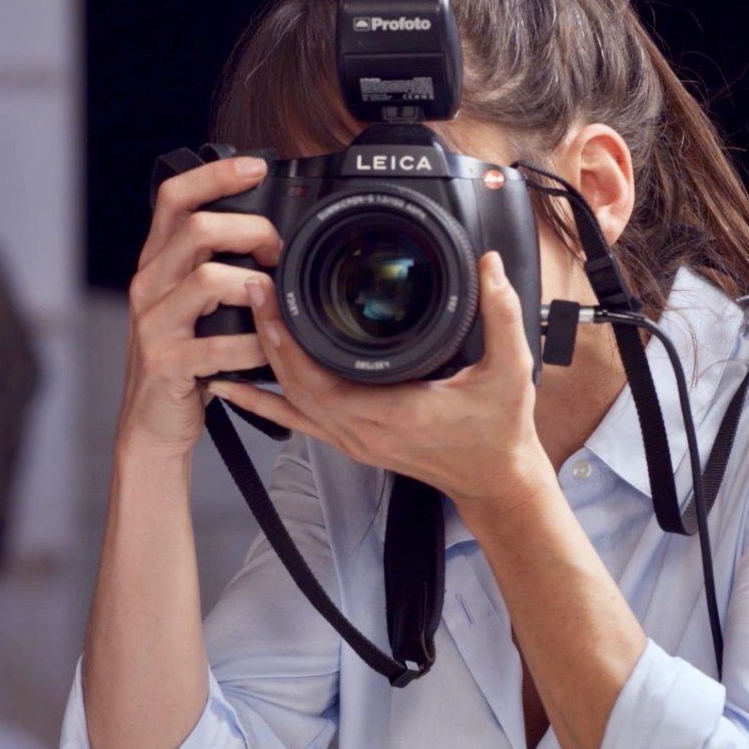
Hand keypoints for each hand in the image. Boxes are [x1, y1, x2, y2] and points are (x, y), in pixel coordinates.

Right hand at [116, 156, 282, 456]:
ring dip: (255, 287)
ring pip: (207, 279)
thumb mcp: (191, 304)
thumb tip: (269, 233)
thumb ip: (213, 265)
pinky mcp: (165, 362)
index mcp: (158, 263)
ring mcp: (154, 323)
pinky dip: (254, 347)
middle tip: (279, 254)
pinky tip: (268, 353)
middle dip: (252, 233)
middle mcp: (149, 284)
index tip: (256, 167)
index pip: (175, 197)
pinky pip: (219, 344)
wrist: (152, 424)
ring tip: (274, 303)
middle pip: (197, 229)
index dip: (215, 174)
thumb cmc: (184, 360)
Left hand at [211, 251, 548, 508]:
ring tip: (245, 322)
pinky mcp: (352, 441)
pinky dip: (266, 402)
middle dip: (269, 340)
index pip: (319, 381)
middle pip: (293, 388)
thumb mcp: (511, 371)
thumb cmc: (499, 433)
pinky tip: (237, 387)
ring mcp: (353, 441)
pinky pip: (298, 420)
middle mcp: (363, 433)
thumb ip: (502, 314)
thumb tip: (489, 267)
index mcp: (392, 415)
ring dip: (265, 364)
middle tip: (255, 294)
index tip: (274, 300)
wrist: (495, 481)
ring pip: (291, 404)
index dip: (288, 342)